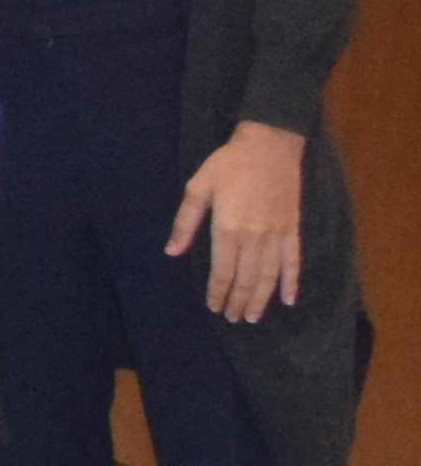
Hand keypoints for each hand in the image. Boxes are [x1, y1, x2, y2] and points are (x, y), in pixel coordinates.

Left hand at [172, 120, 309, 323]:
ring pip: (269, 275)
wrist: (269, 145)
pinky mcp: (292, 228)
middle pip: (246, 278)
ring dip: (261, 299)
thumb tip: (171, 252)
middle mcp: (254, 236)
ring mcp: (277, 234)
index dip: (218, 292)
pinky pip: (293, 261)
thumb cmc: (228, 164)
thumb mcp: (197, 188)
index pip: (222, 271)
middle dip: (239, 301)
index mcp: (227, 228)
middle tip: (234, 319)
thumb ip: (185, 222)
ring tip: (253, 317)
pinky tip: (289, 299)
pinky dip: (291, 282)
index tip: (214, 307)